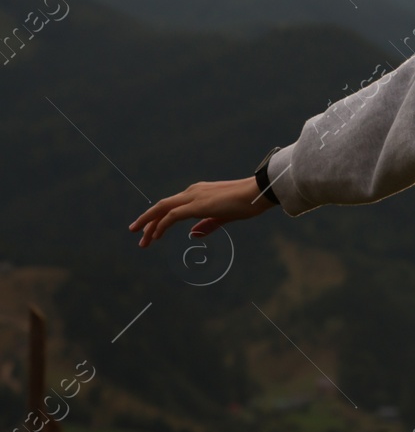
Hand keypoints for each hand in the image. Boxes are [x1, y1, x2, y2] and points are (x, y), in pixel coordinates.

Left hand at [128, 177, 274, 248]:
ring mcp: (194, 196)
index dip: (159, 218)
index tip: (151, 231)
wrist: (260, 192)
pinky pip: (172, 215)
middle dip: (147, 220)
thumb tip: (194, 234)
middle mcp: (193, 191)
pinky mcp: (197, 205)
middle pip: (162, 206)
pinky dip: (161, 225)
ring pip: (163, 209)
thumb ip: (208, 224)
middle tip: (136, 234)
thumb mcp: (225, 216)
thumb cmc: (248, 202)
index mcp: (199, 193)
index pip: (173, 205)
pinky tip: (156, 236)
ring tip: (141, 239)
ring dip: (150, 224)